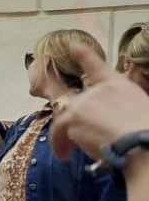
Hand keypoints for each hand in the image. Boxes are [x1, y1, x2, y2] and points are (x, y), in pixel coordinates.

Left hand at [51, 42, 148, 162]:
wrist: (145, 145)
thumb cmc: (147, 134)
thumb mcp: (139, 114)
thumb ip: (120, 113)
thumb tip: (108, 127)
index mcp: (121, 86)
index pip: (99, 67)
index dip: (84, 55)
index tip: (73, 46)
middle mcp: (100, 90)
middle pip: (81, 104)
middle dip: (82, 124)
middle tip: (88, 141)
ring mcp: (85, 101)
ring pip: (70, 119)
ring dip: (71, 136)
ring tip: (75, 153)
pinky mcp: (74, 116)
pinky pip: (59, 130)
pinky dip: (59, 143)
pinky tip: (63, 154)